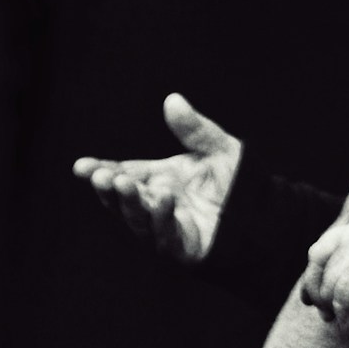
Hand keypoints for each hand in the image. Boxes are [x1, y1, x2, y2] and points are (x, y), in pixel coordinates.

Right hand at [71, 93, 240, 263]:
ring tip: (123, 183)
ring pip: (138, 219)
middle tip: (99, 176)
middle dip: (110, 188)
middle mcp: (156, 204)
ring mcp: (166, 228)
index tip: (82, 166)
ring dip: (129, 202)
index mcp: (158, 179)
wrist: (266, 214)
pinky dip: (161, 218)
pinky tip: (162, 199)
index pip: (124, 174)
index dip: (101, 171)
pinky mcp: (182, 247)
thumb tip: (173, 99)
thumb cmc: (239, 182)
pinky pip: (166, 235)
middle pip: (125, 198)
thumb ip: (195, 129)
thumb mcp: (218, 149)